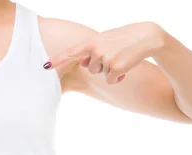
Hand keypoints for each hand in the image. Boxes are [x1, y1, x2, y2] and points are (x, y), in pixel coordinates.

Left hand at [44, 22, 165, 84]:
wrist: (147, 37)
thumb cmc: (124, 38)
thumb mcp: (105, 40)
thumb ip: (91, 50)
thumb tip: (82, 64)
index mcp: (91, 42)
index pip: (70, 53)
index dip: (57, 60)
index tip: (44, 67)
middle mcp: (96, 50)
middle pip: (90, 69)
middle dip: (101, 66)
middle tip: (114, 55)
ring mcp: (105, 59)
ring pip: (101, 75)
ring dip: (110, 71)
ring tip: (121, 58)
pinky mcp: (116, 68)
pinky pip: (111, 80)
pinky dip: (118, 78)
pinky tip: (126, 68)